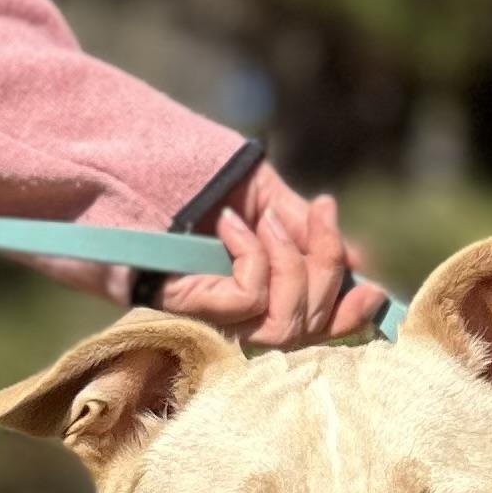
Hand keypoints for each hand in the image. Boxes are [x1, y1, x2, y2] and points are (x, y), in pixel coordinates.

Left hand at [159, 163, 385, 344]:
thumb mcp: (262, 199)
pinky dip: (252, 257)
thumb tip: (360, 262)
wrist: (118, 165)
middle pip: (308, 324)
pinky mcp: (188, 307)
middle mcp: (236, 318)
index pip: (315, 328)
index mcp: (258, 297)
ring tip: (266, 221)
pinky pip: (247, 299)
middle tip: (318, 212)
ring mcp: (212, 316)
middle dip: (327, 267)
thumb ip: (303, 232)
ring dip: (291, 264)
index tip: (373, 287)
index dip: (349, 317)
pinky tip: (230, 226)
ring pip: (283, 322)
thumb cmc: (187, 180)